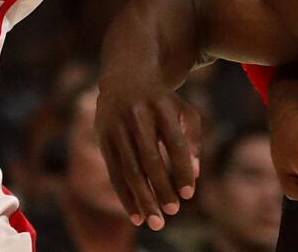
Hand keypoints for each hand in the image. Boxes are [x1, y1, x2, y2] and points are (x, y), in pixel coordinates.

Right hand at [94, 75, 201, 230]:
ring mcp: (116, 126)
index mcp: (161, 106)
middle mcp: (137, 115)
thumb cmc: (162, 100)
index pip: (174, 142)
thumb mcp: (183, 110)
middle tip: (173, 212)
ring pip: (129, 169)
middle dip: (161, 188)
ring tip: (155, 222)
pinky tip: (136, 216)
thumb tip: (194, 174)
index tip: (189, 194)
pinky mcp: (103, 138)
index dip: (181, 168)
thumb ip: (192, 139)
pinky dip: (125, 196)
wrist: (124, 76)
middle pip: (149, 158)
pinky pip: (114, 172)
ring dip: (142, 198)